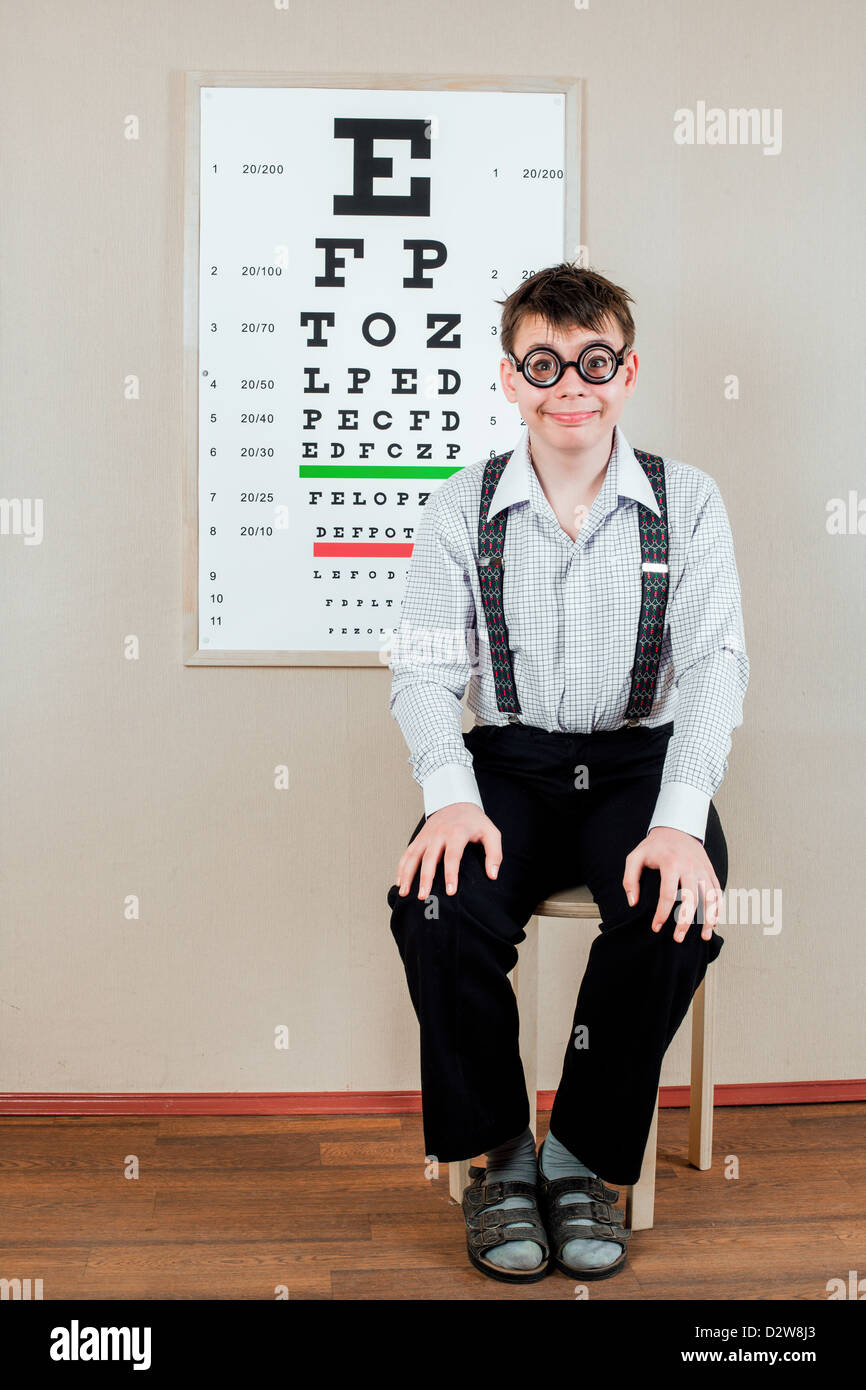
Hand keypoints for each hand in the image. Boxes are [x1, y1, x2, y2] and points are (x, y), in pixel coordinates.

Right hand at [394, 802, 501, 900]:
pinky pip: (408, 853)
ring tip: (405, 893)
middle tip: (423, 896)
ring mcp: (427, 836)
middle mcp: (439, 834)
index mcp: (457, 833)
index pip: (452, 856)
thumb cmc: (475, 821)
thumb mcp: (491, 833)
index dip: (451, 874)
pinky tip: (400, 882)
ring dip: (408, 874)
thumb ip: (494, 854)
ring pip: (414, 856)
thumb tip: (492, 875)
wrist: (457, 802)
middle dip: (425, 878)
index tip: (450, 891)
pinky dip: (401, 867)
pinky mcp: (419, 837)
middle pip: (429, 858)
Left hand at [622, 826, 720, 942]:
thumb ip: (630, 879)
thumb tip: (633, 903)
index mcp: (671, 864)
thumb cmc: (654, 846)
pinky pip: (717, 891)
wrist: (677, 828)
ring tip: (705, 937)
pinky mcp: (710, 871)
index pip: (668, 895)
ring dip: (709, 919)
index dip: (662, 914)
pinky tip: (714, 922)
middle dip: (685, 921)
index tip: (656, 928)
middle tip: (678, 938)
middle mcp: (690, 867)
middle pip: (691, 899)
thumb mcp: (635, 857)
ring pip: (710, 897)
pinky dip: (718, 908)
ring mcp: (702, 869)